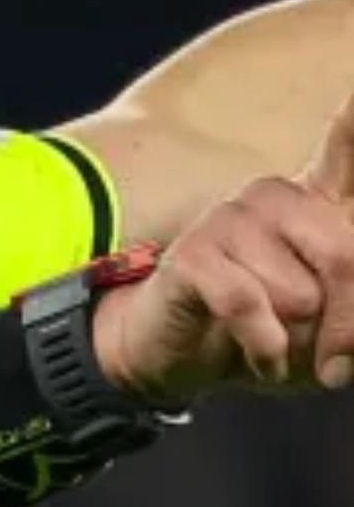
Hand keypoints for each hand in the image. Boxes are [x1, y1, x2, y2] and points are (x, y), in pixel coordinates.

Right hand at [93, 91, 353, 402]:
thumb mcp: (326, 326)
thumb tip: (353, 329)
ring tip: (276, 347)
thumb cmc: (261, 332)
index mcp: (315, 201)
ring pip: (301, 294)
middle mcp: (276, 196)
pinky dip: (263, 350)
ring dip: (296, 345)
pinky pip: (251, 306)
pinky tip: (257, 359)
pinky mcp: (194, 253)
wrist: (171, 355)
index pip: (347, 141)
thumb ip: (352, 311)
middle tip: (329, 364)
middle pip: (346, 255)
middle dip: (346, 326)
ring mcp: (231, 218)